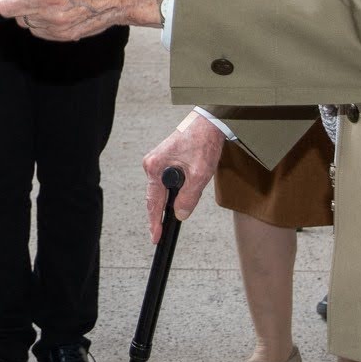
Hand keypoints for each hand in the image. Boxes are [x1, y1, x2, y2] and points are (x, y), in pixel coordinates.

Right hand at [142, 113, 225, 243]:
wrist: (208, 124)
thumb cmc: (203, 143)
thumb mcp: (199, 174)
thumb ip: (189, 197)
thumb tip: (180, 214)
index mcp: (155, 166)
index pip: (153, 201)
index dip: (154, 222)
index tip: (155, 237)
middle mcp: (152, 164)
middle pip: (154, 197)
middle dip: (158, 215)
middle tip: (159, 234)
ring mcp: (156, 162)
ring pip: (160, 191)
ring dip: (166, 203)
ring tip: (166, 220)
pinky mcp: (164, 161)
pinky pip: (164, 183)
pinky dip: (170, 194)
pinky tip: (174, 202)